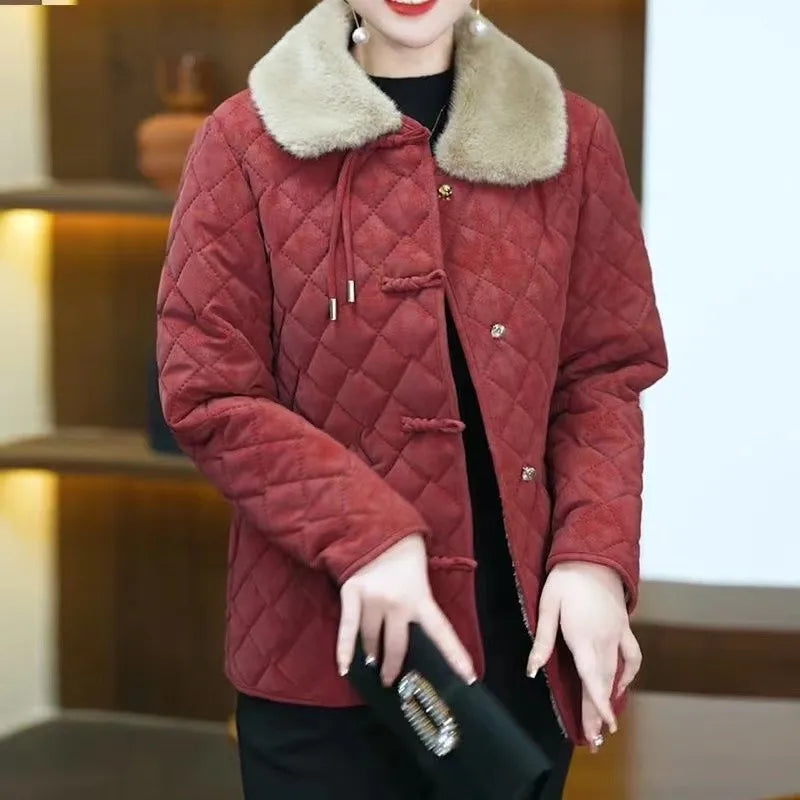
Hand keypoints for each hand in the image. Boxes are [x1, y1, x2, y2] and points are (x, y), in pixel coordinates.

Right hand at [337, 534, 475, 686]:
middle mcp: (397, 602)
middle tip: (391, 679)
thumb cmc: (404, 551)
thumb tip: (415, 635)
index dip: (455, 655)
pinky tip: (345, 669)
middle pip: (397, 645)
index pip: (441, 631)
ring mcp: (372, 598)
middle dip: (393, 666)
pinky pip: (348, 628)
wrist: (375, 525)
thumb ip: (419, 603)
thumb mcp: (421, 576)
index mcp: (421, 596)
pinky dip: (345, 650)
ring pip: (371, 639)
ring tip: (371, 664)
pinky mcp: (351, 593)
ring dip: (371, 655)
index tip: (468, 678)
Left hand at [527, 561, 641, 751]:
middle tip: (595, 740)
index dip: (597, 706)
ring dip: (612, 698)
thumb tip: (532, 670)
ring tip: (607, 722)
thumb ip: (542, 639)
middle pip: (603, 683)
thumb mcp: (547, 605)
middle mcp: (604, 640)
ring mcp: (617, 635)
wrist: (594, 554)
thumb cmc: (565, 579)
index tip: (600, 729)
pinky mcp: (624, 627)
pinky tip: (620, 685)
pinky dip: (628, 674)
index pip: (592, 679)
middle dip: (599, 712)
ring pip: (616, 674)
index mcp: (583, 637)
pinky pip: (631, 656)